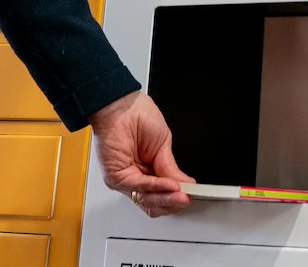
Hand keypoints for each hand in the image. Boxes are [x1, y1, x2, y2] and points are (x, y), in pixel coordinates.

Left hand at [90, 91, 192, 216]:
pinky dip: (156, 187)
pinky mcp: (116, 177)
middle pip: (155, 203)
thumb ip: (170, 168)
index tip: (190, 194)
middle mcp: (135, 179)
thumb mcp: (162, 143)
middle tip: (186, 197)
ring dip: (166, 198)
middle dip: (172, 202)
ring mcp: (125, 180)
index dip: (176, 197)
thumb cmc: (136, 116)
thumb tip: (184, 184)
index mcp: (147, 171)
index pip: (163, 195)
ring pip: (147, 200)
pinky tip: (169, 185)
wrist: (120, 104)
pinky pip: (138, 187)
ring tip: (181, 193)